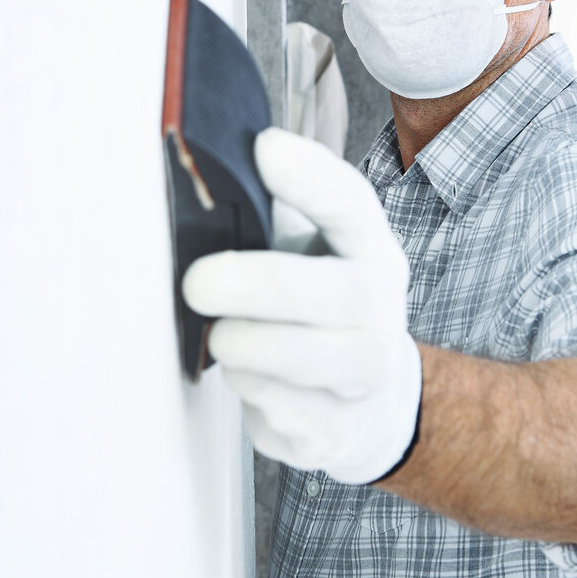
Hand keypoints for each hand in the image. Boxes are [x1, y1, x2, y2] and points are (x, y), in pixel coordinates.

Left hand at [182, 128, 420, 484]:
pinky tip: (248, 374)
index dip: (311, 175)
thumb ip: (269, 213)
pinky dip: (250, 388)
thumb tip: (202, 166)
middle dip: (252, 285)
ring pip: (300, 358)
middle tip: (196, 284)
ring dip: (243, 343)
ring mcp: (367, 374)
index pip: (352, 204)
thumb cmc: (315, 309)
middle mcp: (380, 306)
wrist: (368, 403)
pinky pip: (282, 409)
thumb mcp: (308, 252)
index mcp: (368, 248)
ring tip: (223, 336)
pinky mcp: (337, 430)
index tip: (264, 147)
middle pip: (331, 292)